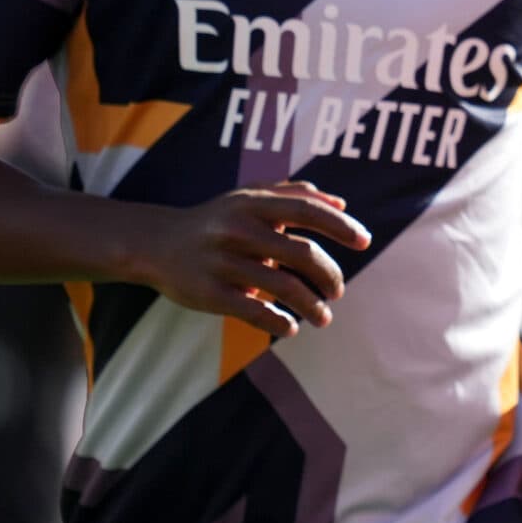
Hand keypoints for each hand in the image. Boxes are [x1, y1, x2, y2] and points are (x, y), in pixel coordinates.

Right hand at [131, 180, 370, 338]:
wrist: (155, 244)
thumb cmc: (215, 219)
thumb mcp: (248, 197)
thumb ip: (294, 195)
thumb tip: (341, 202)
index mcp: (252, 204)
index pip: (307, 211)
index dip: (340, 225)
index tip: (365, 241)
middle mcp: (238, 229)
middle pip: (301, 253)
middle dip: (329, 275)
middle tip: (339, 290)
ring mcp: (222, 262)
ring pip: (283, 287)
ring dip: (312, 306)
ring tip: (324, 317)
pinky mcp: (209, 293)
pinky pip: (255, 311)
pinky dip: (279, 323)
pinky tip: (290, 328)